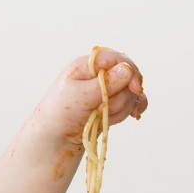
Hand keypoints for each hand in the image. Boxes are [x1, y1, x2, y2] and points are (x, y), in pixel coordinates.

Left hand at [33, 48, 147, 144]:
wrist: (57, 133)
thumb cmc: (60, 111)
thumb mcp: (78, 96)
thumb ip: (104, 84)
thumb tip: (127, 69)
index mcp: (88, 65)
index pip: (117, 59)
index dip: (130, 71)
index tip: (136, 89)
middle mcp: (101, 73)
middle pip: (128, 78)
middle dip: (118, 98)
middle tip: (98, 110)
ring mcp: (110, 87)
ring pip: (131, 94)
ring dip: (119, 109)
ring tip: (98, 116)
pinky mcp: (115, 100)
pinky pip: (134, 101)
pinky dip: (134, 109)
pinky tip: (134, 115)